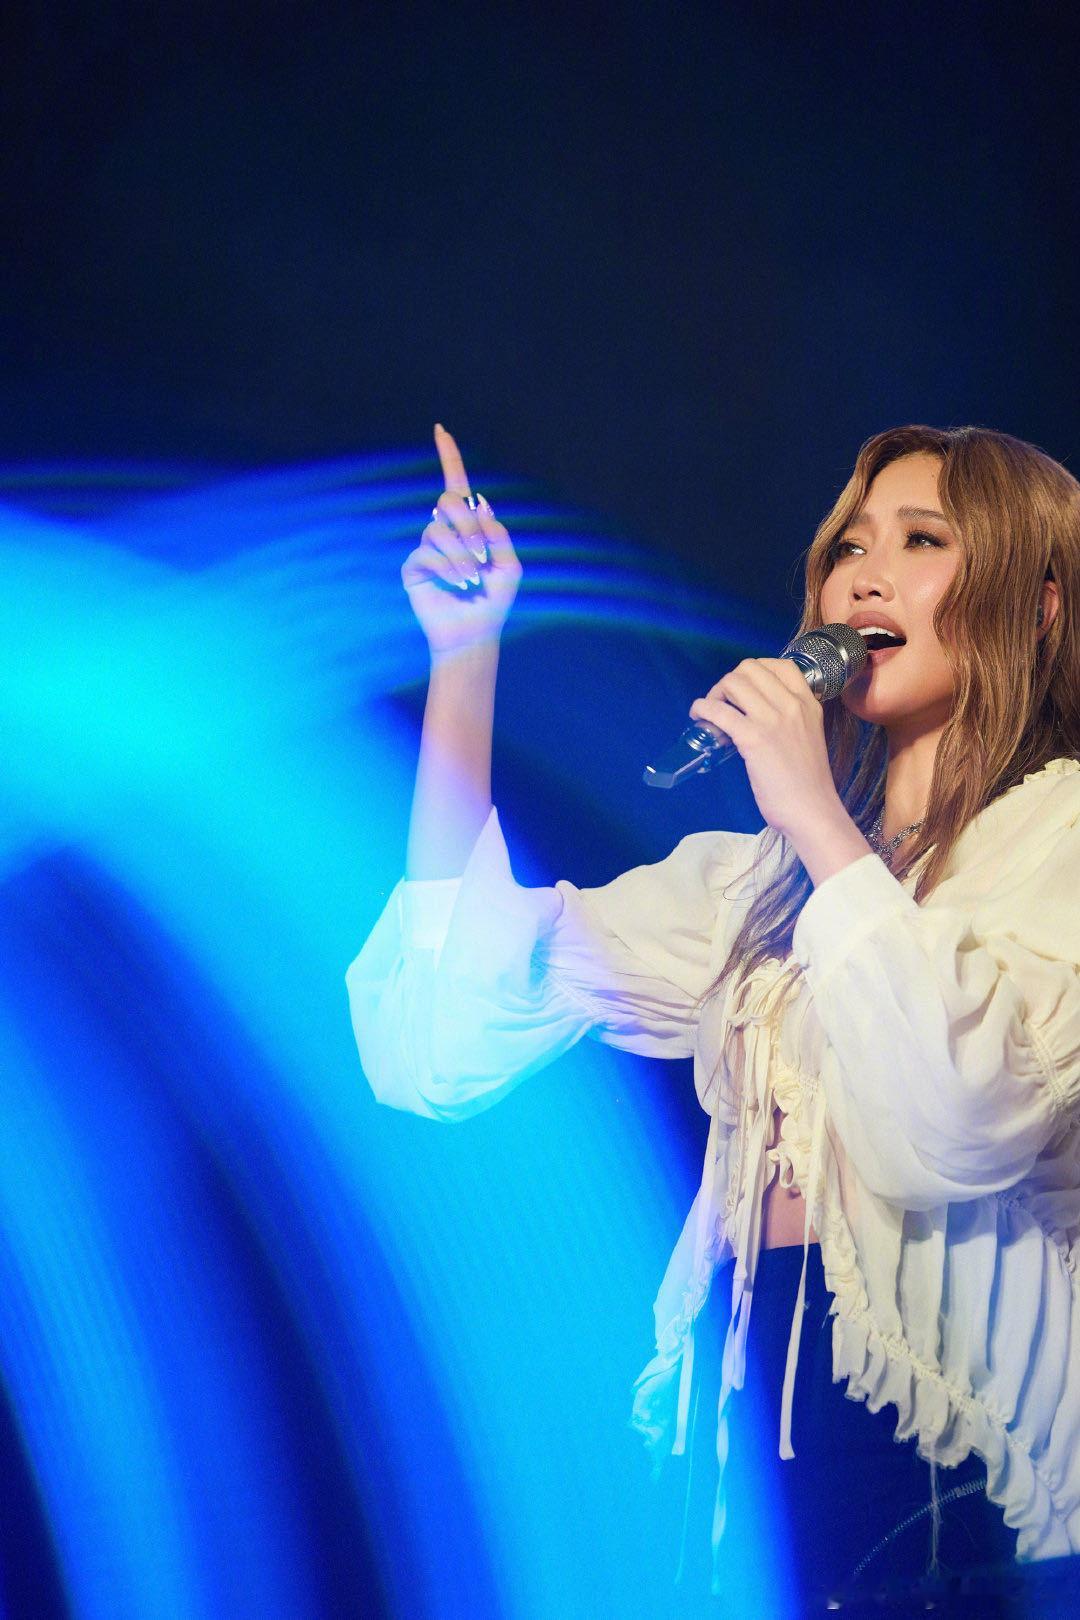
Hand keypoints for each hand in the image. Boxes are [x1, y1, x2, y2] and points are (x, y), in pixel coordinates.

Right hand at [401, 424, 521, 657]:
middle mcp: (445, 532)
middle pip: (448, 502)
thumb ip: (499, 534)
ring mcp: (427, 549)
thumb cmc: (494, 601)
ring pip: (438, 531)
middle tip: (482, 554)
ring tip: (472, 580)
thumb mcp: (510, 565)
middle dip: (469, 525)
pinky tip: (459, 584)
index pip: (457, 485)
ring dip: (462, 556)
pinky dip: (448, 568)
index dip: (450, 457)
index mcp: (469, 526)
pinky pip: (426, 554)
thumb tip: (479, 503)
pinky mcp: (413, 569)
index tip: (441, 429)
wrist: (474, 634)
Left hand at [689, 658, 854, 851]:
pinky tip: (699, 717)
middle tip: (723, 703)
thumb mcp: (809, 736)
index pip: (780, 665)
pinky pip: (718, 711)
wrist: (812, 809)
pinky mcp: (753, 738)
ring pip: (732, 683)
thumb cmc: (809, 782)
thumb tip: (760, 713)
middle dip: (730, 681)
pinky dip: (702, 709)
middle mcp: (792, 705)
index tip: (744, 689)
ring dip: (714, 694)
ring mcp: (772, 720)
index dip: (755, 671)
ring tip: (711, 713)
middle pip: (749, 668)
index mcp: (808, 703)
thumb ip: (791, 719)